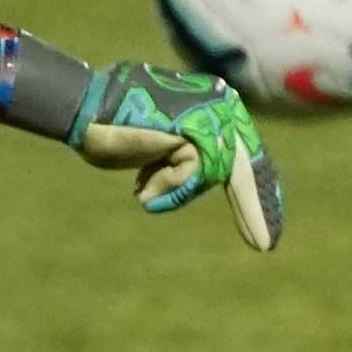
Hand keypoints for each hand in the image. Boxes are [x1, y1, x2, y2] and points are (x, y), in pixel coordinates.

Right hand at [70, 62, 284, 251]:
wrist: (84, 107)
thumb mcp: (157, 146)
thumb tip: (195, 172)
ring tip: (142, 187)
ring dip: (174, 189)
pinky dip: (168, 184)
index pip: (243, 155)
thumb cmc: (111, 127)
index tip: (267, 225)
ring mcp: (211, 115)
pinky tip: (141, 182)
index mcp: (215, 106)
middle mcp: (220, 105)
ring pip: (215, 174)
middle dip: (256, 208)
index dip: (257, 191)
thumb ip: (182, 154)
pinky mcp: (196, 129)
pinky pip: (194, 175)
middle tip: (267, 246)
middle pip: (247, 167)